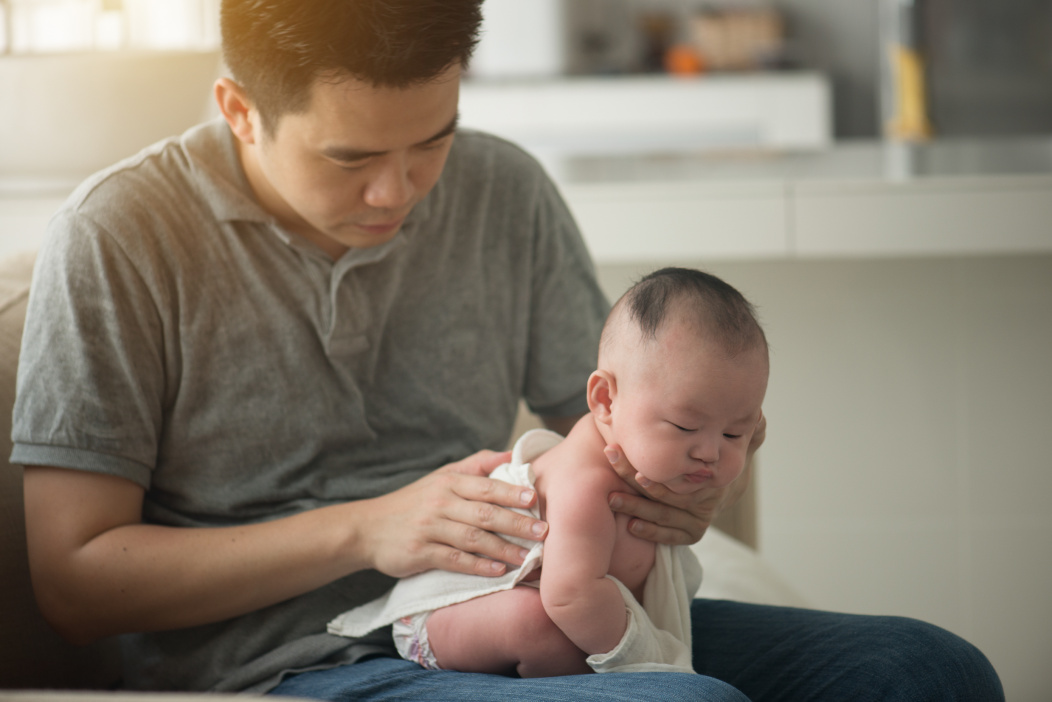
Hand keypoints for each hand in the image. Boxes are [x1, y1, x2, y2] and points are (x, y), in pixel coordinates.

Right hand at [357, 450, 548, 578]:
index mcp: (448, 482)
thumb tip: (512, 455)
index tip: (535, 499)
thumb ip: (477, 465)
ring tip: (527, 556)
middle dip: (516, 522)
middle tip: (542, 532)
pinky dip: (477, 565)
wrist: (367, 528)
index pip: (485, 485)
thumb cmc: (413, 502)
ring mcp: (430, 528)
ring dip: (503, 548)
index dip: (511, 491)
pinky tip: (497, 571)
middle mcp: (440, 503)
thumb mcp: (441, 476)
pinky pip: (454, 560)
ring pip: (472, 538)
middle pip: (484, 512)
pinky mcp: (420, 553)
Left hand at [606, 410, 765, 545]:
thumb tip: (757, 414)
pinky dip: (651, 532)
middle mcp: (706, 501)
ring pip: (663, 515)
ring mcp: (698, 519)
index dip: (661, 474)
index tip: (640, 471)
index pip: (683, 477)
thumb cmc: (724, 454)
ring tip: (612, 498)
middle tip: (612, 464)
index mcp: (715, 478)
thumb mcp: (739, 439)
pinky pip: (670, 536)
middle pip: (667, 493)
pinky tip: (630, 526)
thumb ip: (747, 428)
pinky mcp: (691, 533)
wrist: (726, 484)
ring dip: (635, 507)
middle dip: (635, 480)